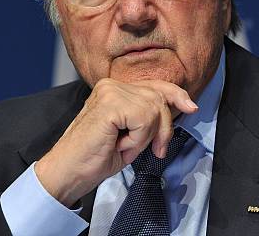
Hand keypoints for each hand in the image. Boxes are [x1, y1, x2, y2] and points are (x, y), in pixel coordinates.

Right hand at [34, 78, 197, 206]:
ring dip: (145, 138)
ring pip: (154, 110)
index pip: (155, 86)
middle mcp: (112, 85)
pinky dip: (138, 139)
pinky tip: (120, 145)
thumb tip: (180, 107)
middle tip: (153, 150)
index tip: (191, 108)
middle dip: (163, 129)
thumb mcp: (132, 134)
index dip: (177, 96)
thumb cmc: (96, 157)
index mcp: (115, 89)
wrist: (68, 173)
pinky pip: (144, 119)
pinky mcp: (110, 103)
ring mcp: (110, 91)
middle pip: (159, 98)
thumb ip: (149, 117)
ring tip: (124, 146)